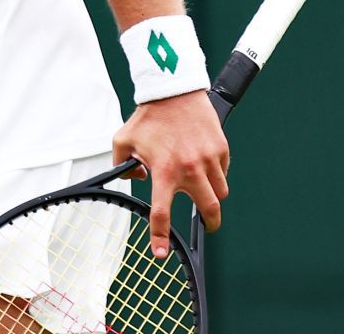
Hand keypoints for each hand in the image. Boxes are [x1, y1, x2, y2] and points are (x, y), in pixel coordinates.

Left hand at [112, 90, 229, 258]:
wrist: (173, 91)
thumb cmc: (148, 116)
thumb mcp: (122, 141)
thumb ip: (121, 165)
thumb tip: (134, 179)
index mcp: (164, 170)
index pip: (162, 212)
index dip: (160, 236)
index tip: (161, 253)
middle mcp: (190, 169)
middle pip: (210, 210)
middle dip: (210, 223)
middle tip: (207, 225)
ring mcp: (209, 159)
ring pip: (220, 191)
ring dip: (213, 195)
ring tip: (202, 188)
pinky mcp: (221, 149)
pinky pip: (223, 170)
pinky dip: (216, 173)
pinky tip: (204, 163)